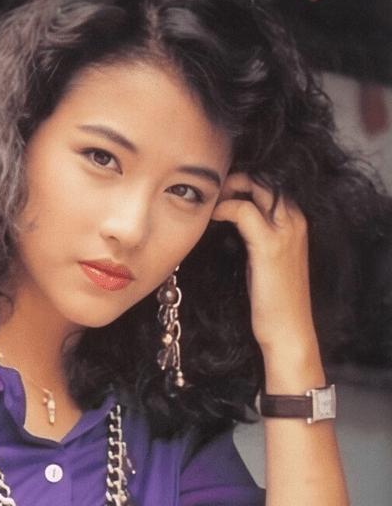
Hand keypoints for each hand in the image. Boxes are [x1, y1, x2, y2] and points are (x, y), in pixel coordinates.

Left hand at [212, 174, 319, 361]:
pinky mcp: (269, 246)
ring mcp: (285, 231)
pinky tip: (211, 217)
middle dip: (236, 177)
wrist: (287, 328)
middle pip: (265, 177)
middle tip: (213, 191)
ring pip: (257, 186)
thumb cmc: (271, 297)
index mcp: (296, 221)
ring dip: (229, 187)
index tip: (221, 189)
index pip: (272, 182)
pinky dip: (223, 207)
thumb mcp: (264, 257)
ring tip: (210, 201)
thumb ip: (254, 233)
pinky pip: (243, 210)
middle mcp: (295, 220)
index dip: (245, 179)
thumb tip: (229, 217)